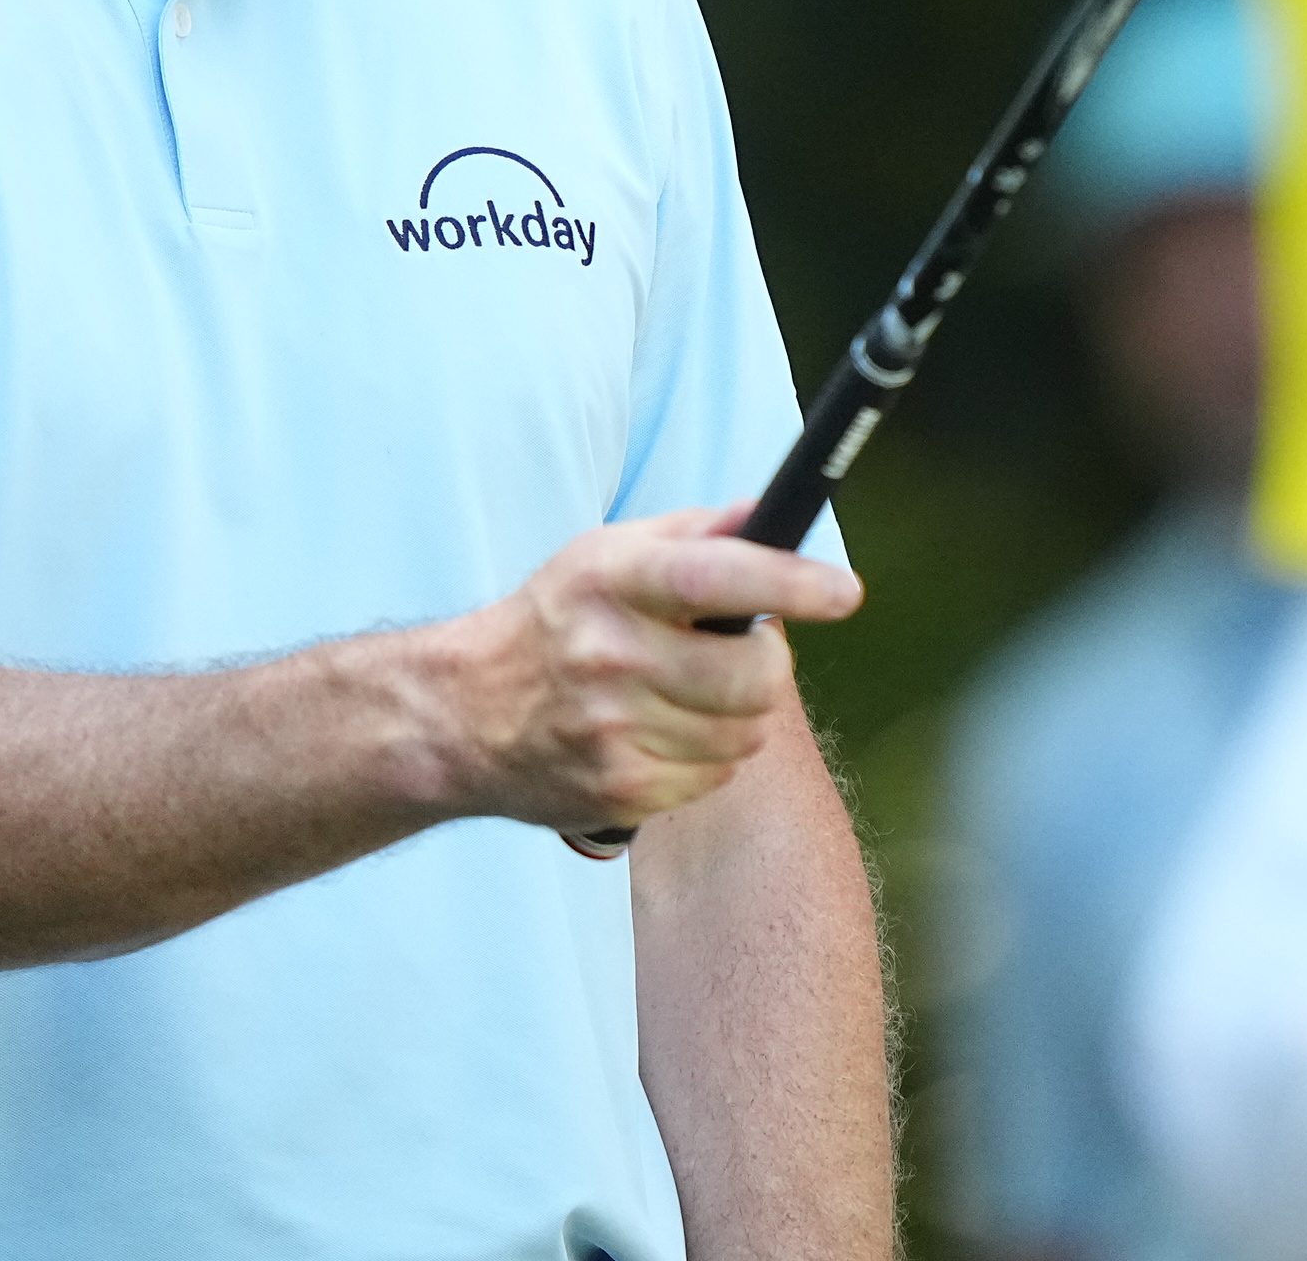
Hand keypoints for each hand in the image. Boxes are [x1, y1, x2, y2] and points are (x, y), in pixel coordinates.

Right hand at [436, 508, 861, 839]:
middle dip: (769, 666)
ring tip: (694, 695)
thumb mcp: (606, 554)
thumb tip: (771, 515)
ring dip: (740, 715)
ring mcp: (612, 730)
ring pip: (745, 734)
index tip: (844, 592)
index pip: (717, 577)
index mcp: (612, 580)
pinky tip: (666, 733)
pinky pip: (713, 777)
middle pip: (753, 675)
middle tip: (746, 654)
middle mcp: (610, 654)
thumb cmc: (552, 622)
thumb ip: (696, 534)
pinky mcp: (617, 790)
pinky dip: (708, 757)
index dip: (791, 584)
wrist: (461, 714)